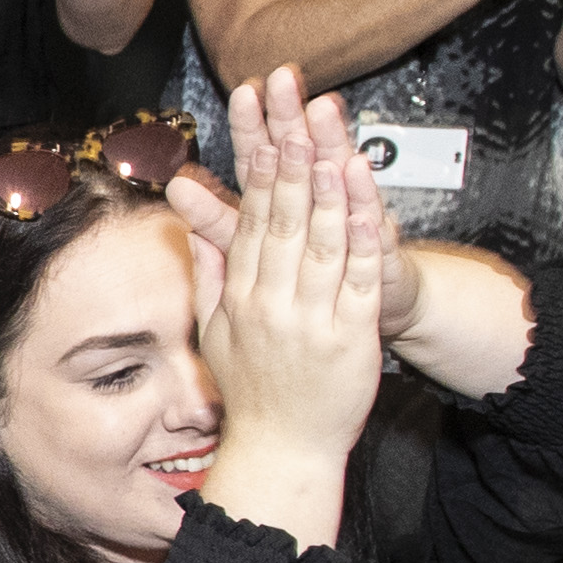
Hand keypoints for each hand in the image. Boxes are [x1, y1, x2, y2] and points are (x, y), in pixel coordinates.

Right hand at [166, 68, 392, 473]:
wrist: (282, 451)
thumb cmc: (253, 393)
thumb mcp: (216, 331)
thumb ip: (207, 274)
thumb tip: (192, 224)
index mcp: (240, 295)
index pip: (250, 219)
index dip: (258, 168)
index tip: (262, 124)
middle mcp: (271, 301)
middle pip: (283, 219)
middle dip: (290, 160)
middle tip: (293, 111)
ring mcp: (311, 318)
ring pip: (322, 241)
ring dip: (328, 188)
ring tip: (332, 142)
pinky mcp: (351, 336)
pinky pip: (359, 278)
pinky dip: (365, 236)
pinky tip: (370, 201)